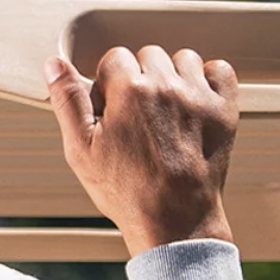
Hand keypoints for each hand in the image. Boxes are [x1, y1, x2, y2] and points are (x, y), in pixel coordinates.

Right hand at [45, 46, 237, 256]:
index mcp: (128, 90)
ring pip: (183, 60)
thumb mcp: (81, 151)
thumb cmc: (128, 192)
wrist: (176, 222)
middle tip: (142, 118)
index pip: (114, 59)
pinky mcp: (224, 110)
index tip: (116, 111)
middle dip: (142, 80)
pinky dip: (209, 81)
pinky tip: (196, 103)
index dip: (112, 86)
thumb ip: (67, 101)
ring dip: (175, 78)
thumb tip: (55, 64)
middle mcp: (165, 86)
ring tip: (168, 113)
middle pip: (148, 56)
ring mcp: (198, 97)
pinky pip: (220, 71)